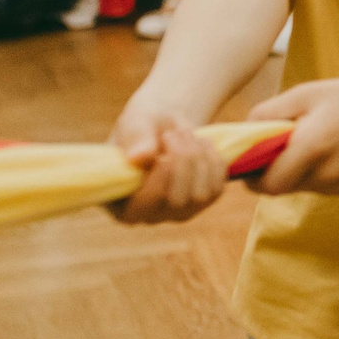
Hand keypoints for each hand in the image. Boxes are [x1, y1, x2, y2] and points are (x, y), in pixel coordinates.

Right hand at [108, 103, 227, 223]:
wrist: (166, 124)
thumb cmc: (143, 126)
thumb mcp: (135, 123)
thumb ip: (134, 139)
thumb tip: (137, 158)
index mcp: (121, 203)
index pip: (143, 206)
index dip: (160, 177)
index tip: (165, 143)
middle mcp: (149, 215)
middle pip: (178, 202)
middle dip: (184, 160)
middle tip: (175, 132)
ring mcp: (178, 212)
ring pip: (201, 196)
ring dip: (199, 158)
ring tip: (186, 134)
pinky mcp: (201, 203)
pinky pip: (217, 189)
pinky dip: (214, 162)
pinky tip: (201, 143)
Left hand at [249, 73, 338, 195]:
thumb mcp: (303, 94)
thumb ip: (266, 114)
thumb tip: (242, 134)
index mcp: (311, 147)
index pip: (268, 185)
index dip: (254, 179)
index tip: (251, 167)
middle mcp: (328, 173)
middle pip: (284, 189)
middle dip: (275, 174)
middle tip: (281, 150)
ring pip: (304, 188)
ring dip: (299, 173)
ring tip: (314, 144)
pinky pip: (324, 188)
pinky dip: (320, 175)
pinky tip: (335, 151)